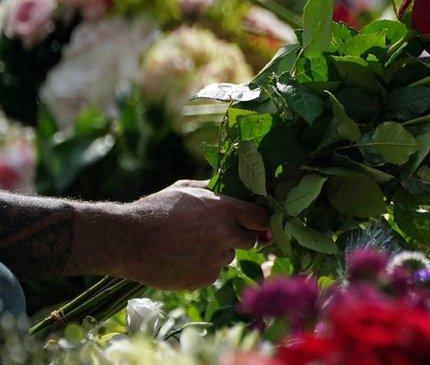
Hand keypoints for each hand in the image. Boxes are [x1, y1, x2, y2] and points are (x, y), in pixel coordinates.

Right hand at [111, 180, 269, 289]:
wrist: (128, 241)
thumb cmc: (155, 210)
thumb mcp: (185, 188)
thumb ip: (214, 190)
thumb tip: (233, 189)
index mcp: (225, 209)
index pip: (263, 218)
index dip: (262, 221)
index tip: (258, 223)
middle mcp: (226, 235)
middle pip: (251, 240)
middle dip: (240, 237)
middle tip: (217, 233)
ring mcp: (216, 260)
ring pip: (228, 257)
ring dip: (217, 252)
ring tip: (188, 244)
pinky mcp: (204, 279)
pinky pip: (212, 273)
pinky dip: (202, 268)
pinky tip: (181, 259)